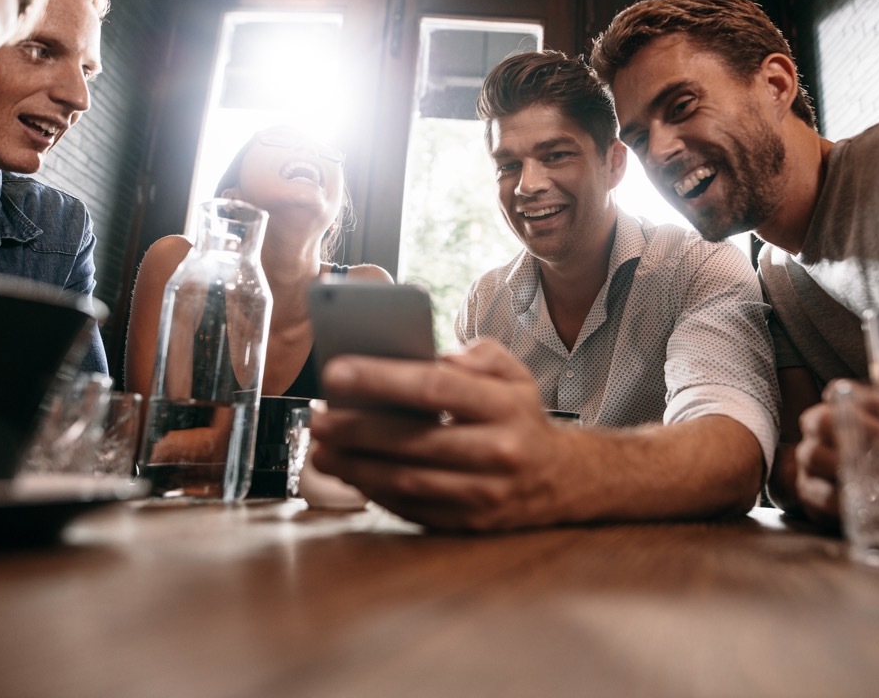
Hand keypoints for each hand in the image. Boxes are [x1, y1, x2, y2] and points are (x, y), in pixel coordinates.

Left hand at [309, 339, 576, 530]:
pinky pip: (412, 508)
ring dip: (355, 466)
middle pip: (413, 440)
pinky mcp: (469, 523)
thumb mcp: (515, 373)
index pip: (435, 388)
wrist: (562, 480)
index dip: (381, 378)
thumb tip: (439, 356)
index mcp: (506, 407)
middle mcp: (498, 452)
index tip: (335, 372)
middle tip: (317, 417)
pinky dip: (375, 492)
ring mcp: (484, 494)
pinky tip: (350, 474)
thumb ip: (480, 354)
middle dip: (356, 428)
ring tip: (320, 449)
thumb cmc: (521, 417)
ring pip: (407, 481)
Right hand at [795, 379, 878, 528]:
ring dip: (849, 471)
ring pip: (815, 457)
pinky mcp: (808, 493)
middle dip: (867, 435)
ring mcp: (809, 459)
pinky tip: (865, 511)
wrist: (828, 473)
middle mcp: (820, 424)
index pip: (846, 389)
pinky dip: (840, 505)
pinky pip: (817, 497)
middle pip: (825, 419)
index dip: (878, 404)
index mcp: (845, 400)